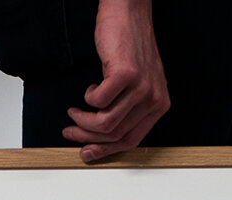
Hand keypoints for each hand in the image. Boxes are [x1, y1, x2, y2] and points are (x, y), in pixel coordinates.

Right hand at [62, 0, 169, 162]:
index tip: (87, 153)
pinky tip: (89, 90)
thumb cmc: (130, 45)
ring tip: (74, 113)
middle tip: (71, 132)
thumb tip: (102, 136)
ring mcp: (141, 87)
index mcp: (159, 106)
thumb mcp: (137, 84)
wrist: (129, 11)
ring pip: (106, 122)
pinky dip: (88, 98)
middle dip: (88, 138)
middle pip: (116, 134)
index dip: (106, 151)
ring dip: (84, 121)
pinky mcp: (126, 74)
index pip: (131, 141)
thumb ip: (128, 109)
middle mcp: (154, 99)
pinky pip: (99, 101)